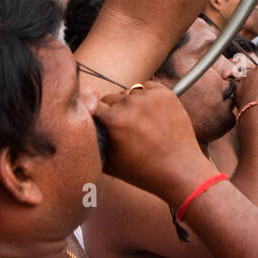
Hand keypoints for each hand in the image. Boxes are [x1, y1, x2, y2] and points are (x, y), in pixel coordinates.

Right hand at [96, 82, 210, 203]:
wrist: (180, 170)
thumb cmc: (143, 170)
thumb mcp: (107, 162)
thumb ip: (91, 142)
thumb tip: (77, 129)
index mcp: (113, 120)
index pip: (92, 105)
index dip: (95, 115)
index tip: (101, 123)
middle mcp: (130, 104)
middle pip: (111, 98)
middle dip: (114, 111)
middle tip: (124, 129)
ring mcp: (150, 97)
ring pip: (129, 93)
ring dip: (131, 104)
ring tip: (141, 124)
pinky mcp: (166, 93)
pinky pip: (147, 87)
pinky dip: (147, 98)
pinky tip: (152, 116)